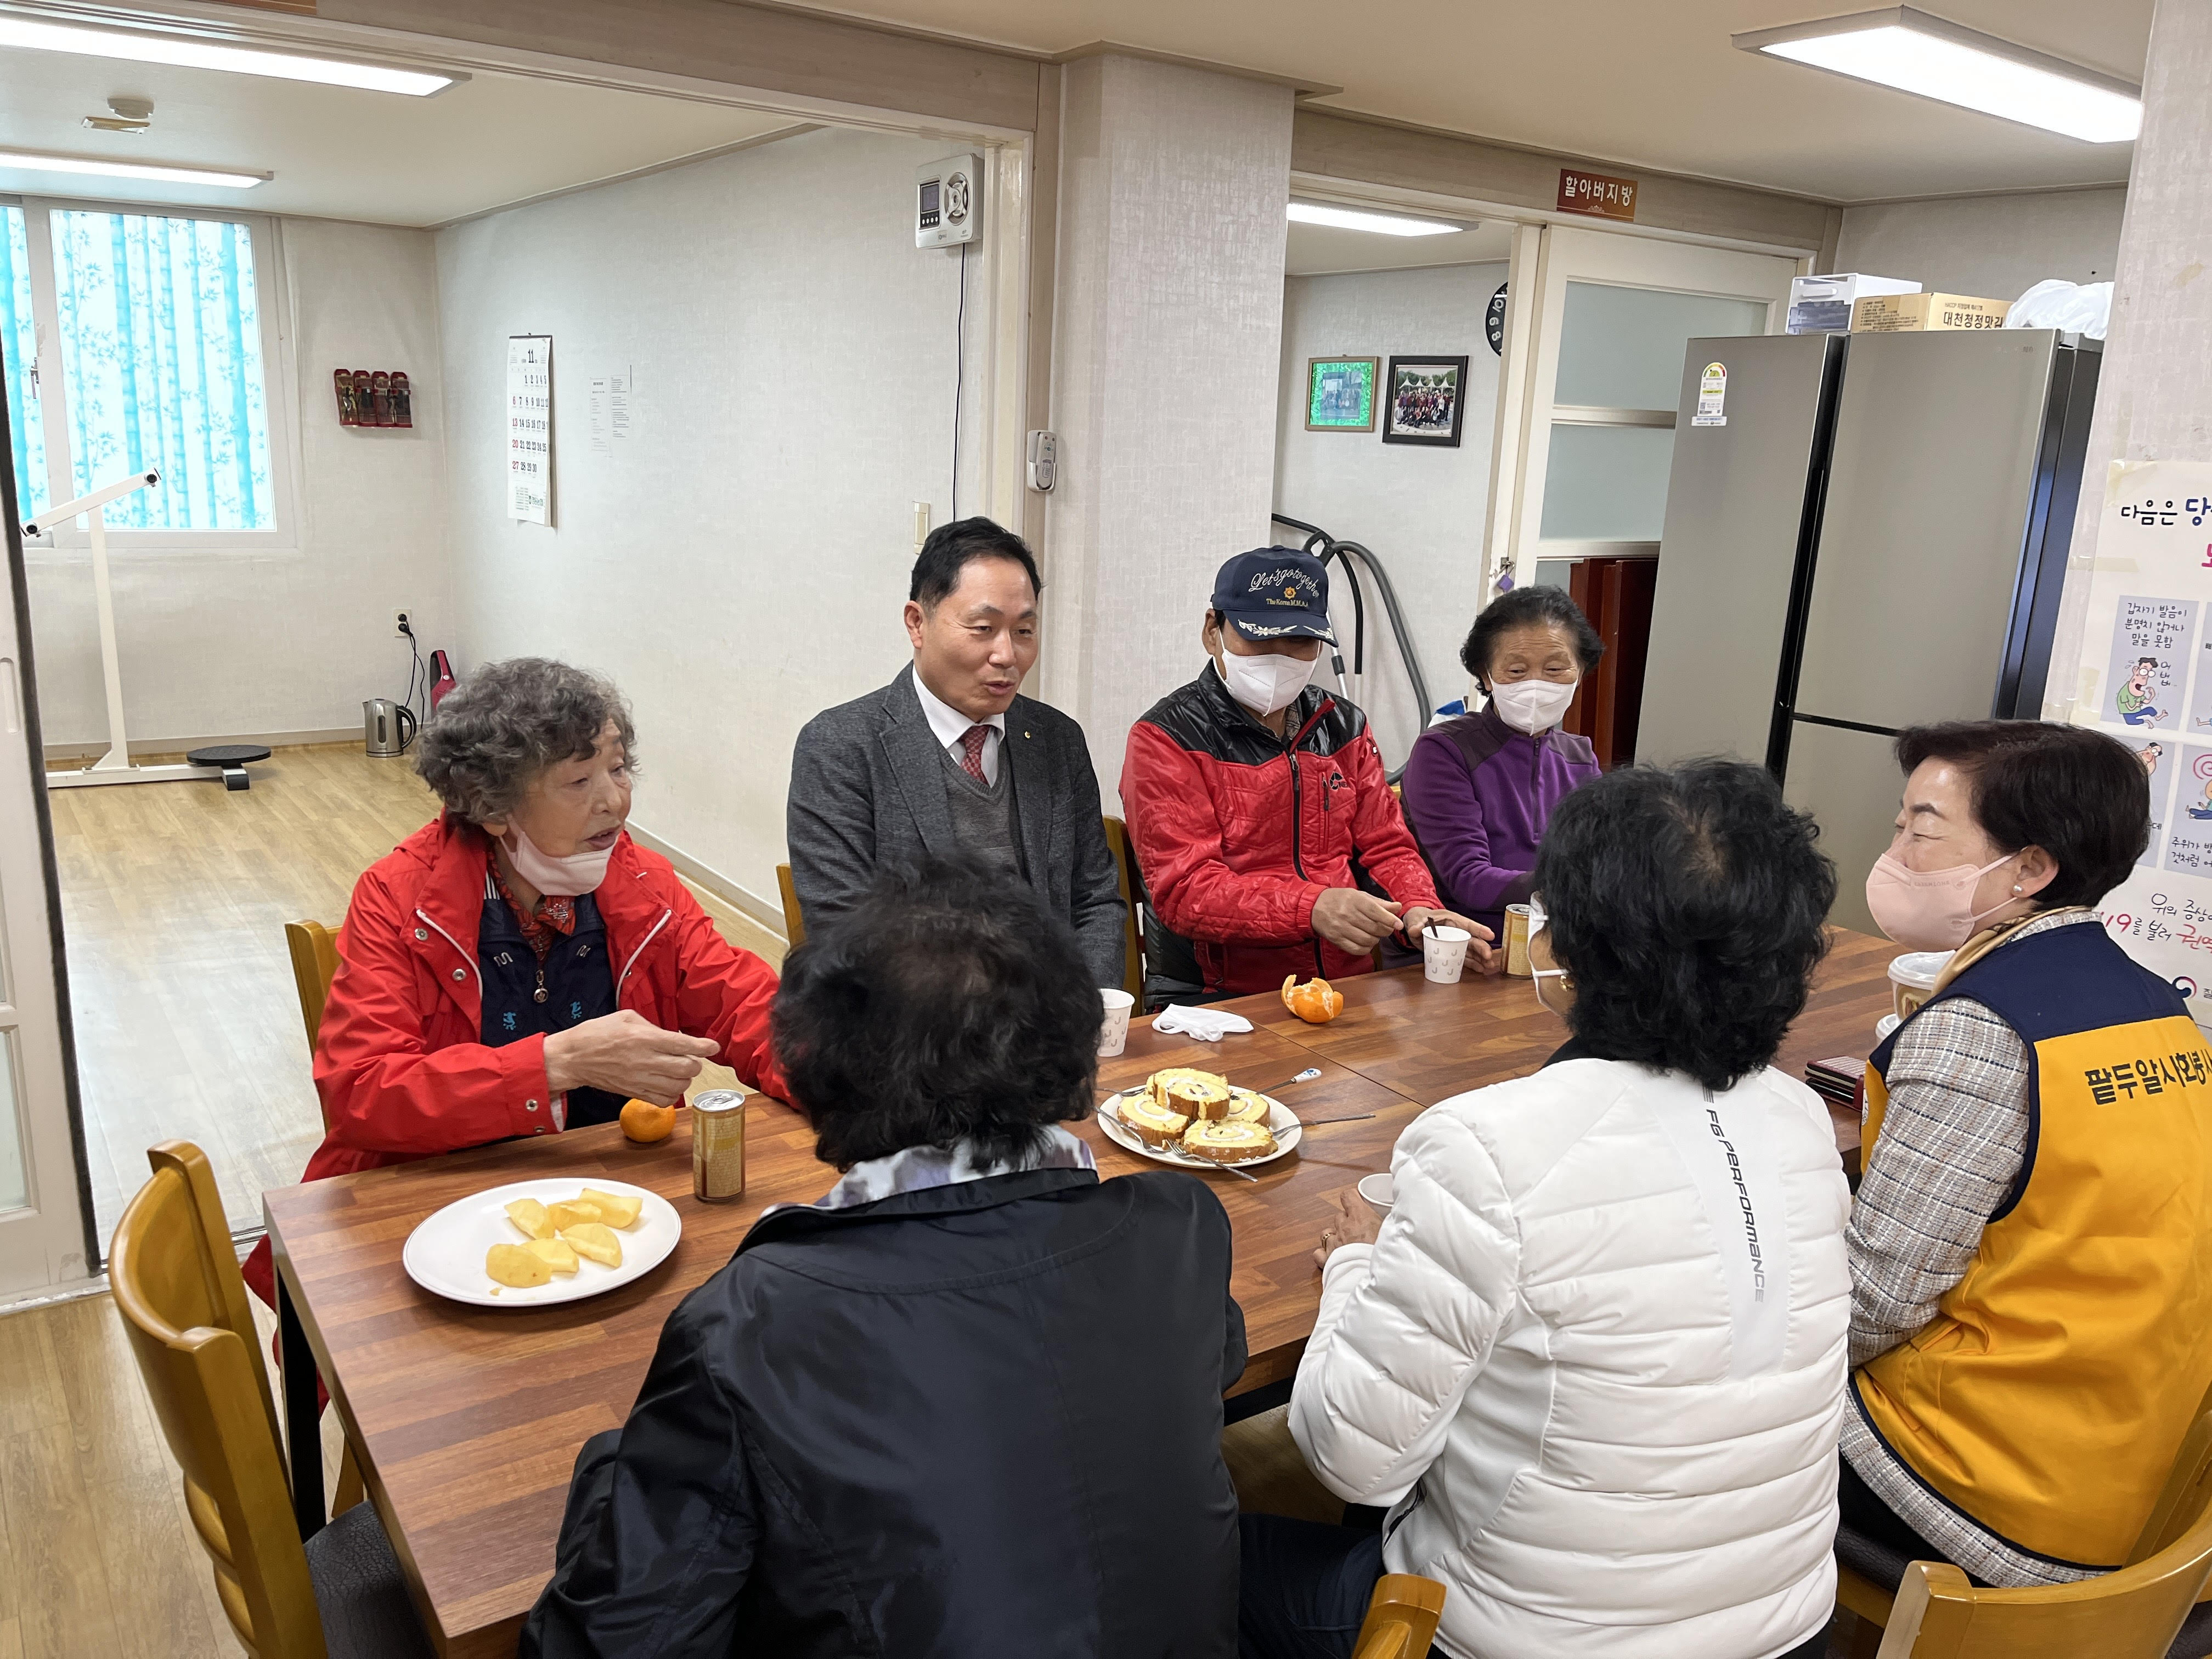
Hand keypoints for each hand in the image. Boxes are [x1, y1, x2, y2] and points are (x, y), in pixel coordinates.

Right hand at [543, 1010, 720, 1106]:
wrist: (574, 1058)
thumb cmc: (598, 1033)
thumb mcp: (627, 1017)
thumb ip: (655, 1027)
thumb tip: (675, 1037)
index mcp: (643, 1038)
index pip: (683, 1044)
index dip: (704, 1046)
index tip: (713, 1046)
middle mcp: (645, 1060)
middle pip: (687, 1068)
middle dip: (695, 1062)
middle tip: (690, 1057)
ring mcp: (640, 1080)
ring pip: (680, 1085)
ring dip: (685, 1078)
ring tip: (677, 1070)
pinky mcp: (635, 1093)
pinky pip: (665, 1100)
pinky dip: (673, 1093)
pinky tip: (668, 1084)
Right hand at [1310, 887, 1405, 954]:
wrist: (1314, 906)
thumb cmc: (1340, 899)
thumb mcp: (1359, 895)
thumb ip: (1379, 903)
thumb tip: (1398, 907)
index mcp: (1355, 900)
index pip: (1375, 911)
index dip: (1389, 919)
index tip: (1398, 925)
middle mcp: (1347, 914)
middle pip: (1374, 928)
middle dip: (1385, 930)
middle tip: (1386, 928)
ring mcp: (1341, 928)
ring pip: (1367, 940)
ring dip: (1376, 939)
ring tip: (1373, 934)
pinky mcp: (1336, 939)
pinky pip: (1357, 949)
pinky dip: (1366, 948)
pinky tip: (1366, 942)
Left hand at [1313, 1186, 1385, 1270]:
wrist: (1369, 1278)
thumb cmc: (1384, 1256)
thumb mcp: (1392, 1234)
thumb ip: (1390, 1224)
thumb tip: (1398, 1218)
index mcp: (1360, 1216)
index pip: (1348, 1196)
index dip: (1352, 1198)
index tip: (1357, 1201)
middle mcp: (1344, 1227)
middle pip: (1339, 1216)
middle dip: (1347, 1221)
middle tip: (1359, 1230)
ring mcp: (1334, 1243)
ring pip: (1327, 1232)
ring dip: (1335, 1235)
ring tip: (1345, 1243)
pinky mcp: (1327, 1259)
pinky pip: (1319, 1253)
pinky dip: (1324, 1253)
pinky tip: (1331, 1256)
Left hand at [1397, 906, 1501, 976]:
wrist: (1415, 925)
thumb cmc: (1419, 918)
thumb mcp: (1416, 919)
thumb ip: (1416, 925)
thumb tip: (1415, 930)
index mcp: (1451, 920)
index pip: (1467, 925)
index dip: (1479, 929)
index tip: (1491, 935)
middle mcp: (1456, 932)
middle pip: (1472, 939)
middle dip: (1482, 947)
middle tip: (1488, 956)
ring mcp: (1455, 942)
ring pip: (1471, 950)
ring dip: (1481, 958)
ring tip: (1489, 965)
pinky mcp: (1451, 952)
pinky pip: (1464, 958)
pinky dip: (1472, 963)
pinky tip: (1480, 969)